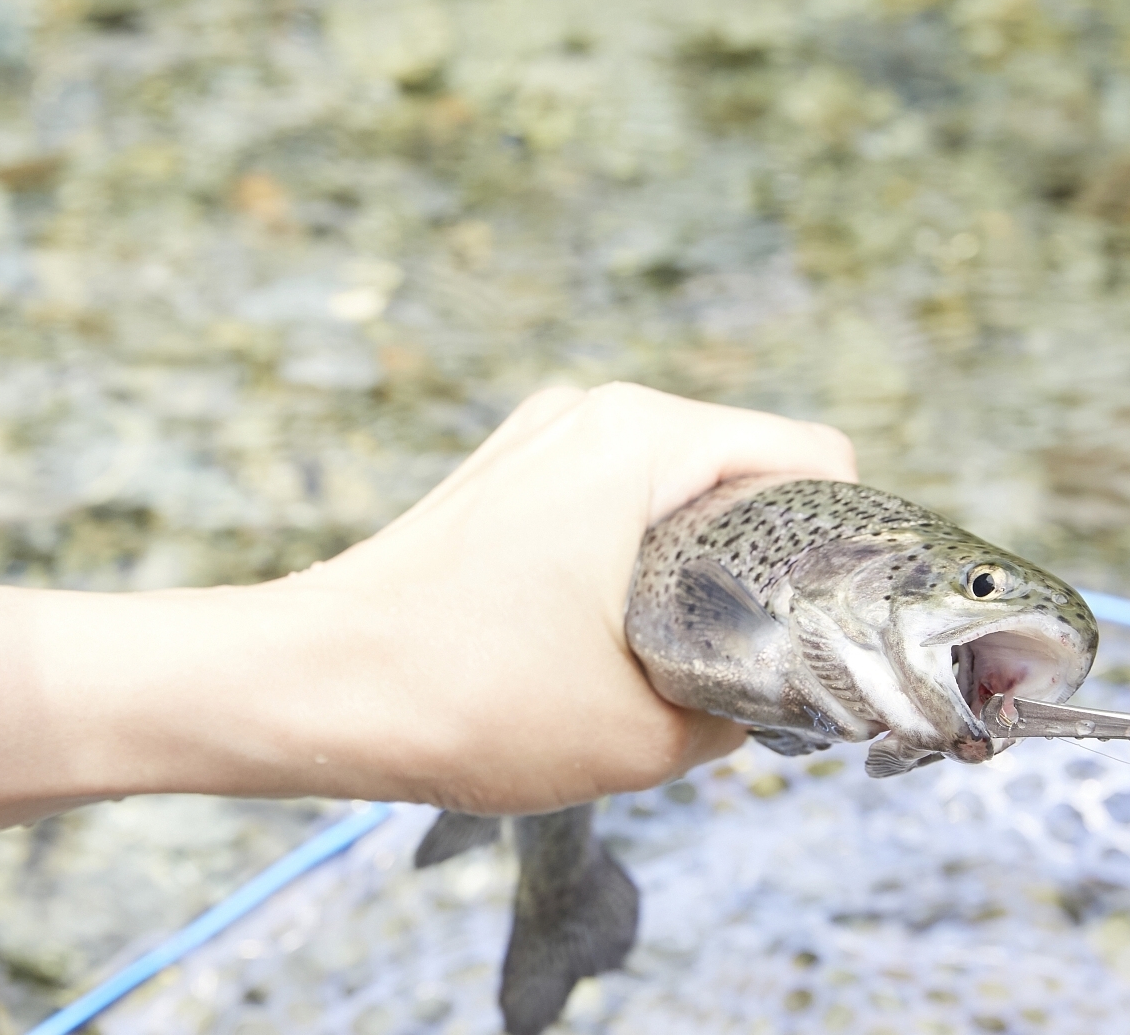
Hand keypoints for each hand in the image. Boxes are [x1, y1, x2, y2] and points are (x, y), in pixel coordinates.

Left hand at [0, 383, 853, 836]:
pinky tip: (613, 660)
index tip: (864, 629)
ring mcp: (543, 443)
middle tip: (769, 679)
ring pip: (683, 491)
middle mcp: (594, 413)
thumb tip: (823, 687)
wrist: (265, 684)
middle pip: (753, 466)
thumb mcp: (634, 715)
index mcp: (646, 443)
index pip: (818, 446)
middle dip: (785, 564)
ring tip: (673, 684)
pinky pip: (621, 515)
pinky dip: (643, 578)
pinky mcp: (497, 482)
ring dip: (706, 580)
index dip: (860, 536)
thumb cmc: (435, 698)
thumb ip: (746, 685)